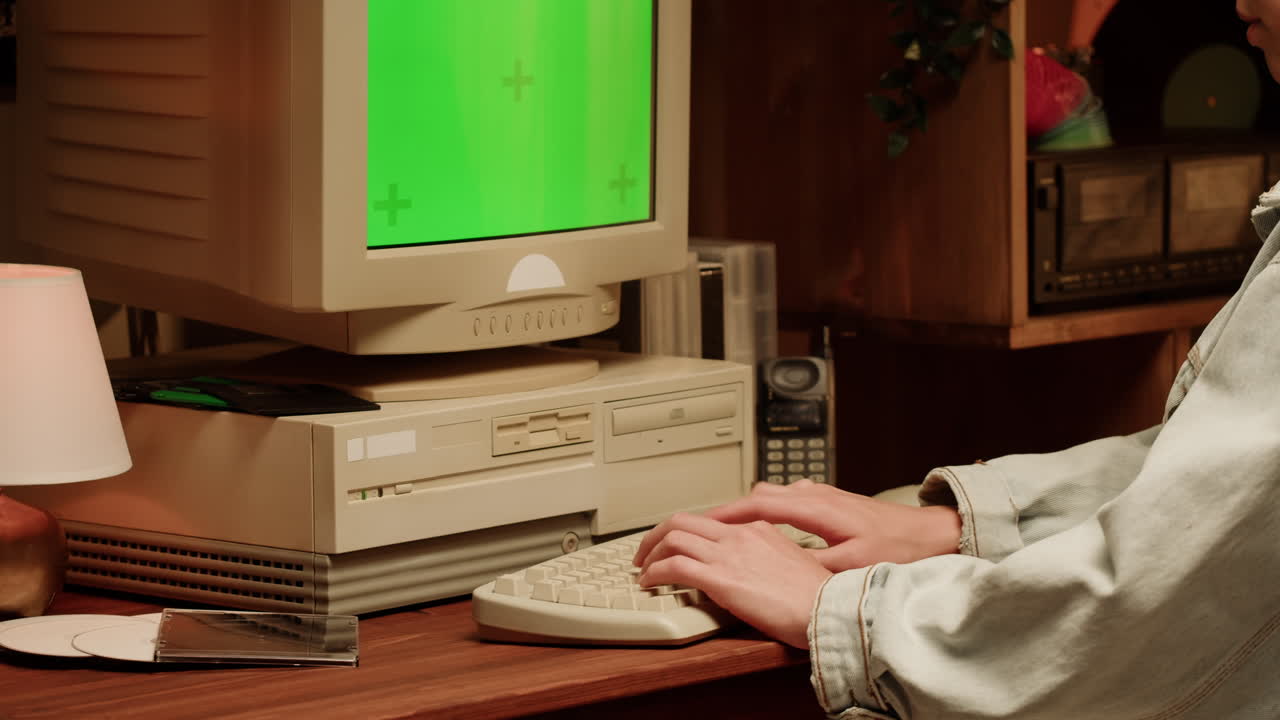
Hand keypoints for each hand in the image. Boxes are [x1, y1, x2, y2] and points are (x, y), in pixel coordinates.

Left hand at [636, 513, 830, 648]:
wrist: (828, 609)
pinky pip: (674, 567)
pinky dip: (654, 572)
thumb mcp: (794, 562)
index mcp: (757, 529)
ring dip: (650, 553)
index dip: (684, 532)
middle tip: (645, 552)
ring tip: (642, 570)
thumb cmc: (817, 596)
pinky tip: (649, 583)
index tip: (674, 544)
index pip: (708, 520)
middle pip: (682, 520)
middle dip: (655, 535)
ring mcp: (729, 554)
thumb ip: (769, 556)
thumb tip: (755, 565)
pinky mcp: (721, 579)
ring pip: (672, 538)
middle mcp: (740, 535)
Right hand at [637, 480, 960, 574]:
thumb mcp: (853, 565)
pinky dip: (761, 511)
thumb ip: (814, 563)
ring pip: (767, 495)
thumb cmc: (897, 548)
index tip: (698, 524)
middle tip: (696, 528)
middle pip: (754, 495)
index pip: (756, 503)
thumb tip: (781, 568)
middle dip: (723, 512)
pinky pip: (780, 500)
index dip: (723, 514)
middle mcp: (812, 493)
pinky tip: (758, 527)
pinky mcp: (824, 501)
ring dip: (742, 510)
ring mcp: (818, 494)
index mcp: (814, 507)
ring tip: (719, 530)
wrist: (929, 533)